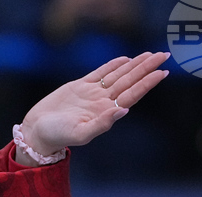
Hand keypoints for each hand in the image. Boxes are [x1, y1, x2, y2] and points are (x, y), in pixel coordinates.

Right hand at [17, 52, 169, 162]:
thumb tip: (123, 111)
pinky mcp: (80, 86)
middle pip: (130, 81)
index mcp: (107, 112)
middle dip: (147, 68)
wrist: (38, 131)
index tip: (163, 72)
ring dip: (135, 65)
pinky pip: (101, 73)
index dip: (148, 83)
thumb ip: (102, 124)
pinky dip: (113, 65)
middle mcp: (103, 101)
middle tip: (163, 55)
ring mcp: (93, 93)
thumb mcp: (81, 133)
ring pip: (119, 75)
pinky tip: (125, 60)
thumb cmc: (58, 136)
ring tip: (150, 55)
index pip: (133, 94)